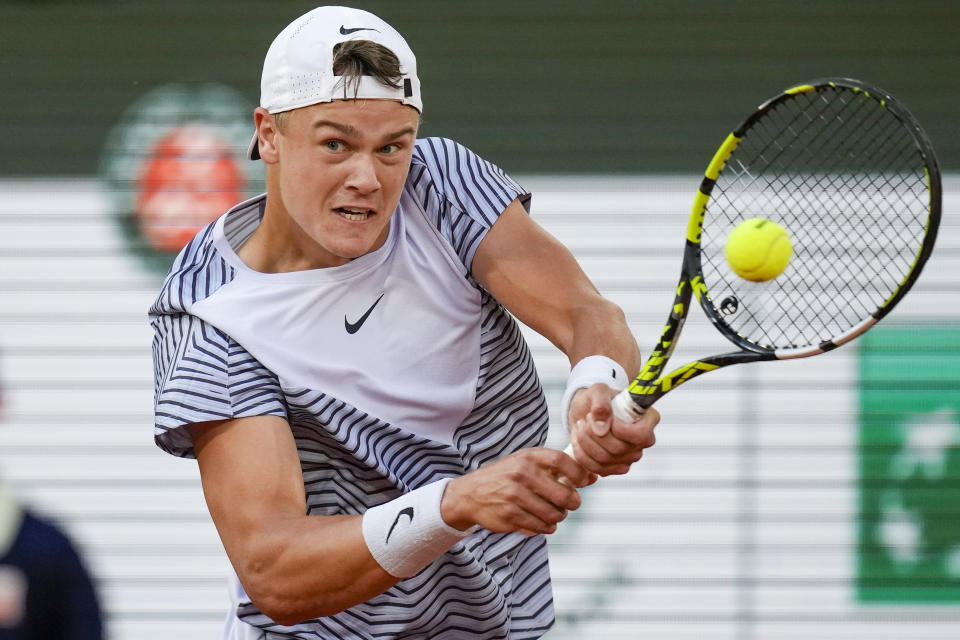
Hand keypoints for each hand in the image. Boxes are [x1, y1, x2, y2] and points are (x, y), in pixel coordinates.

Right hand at [440, 448, 596, 535]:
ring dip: (559, 517)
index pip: (562, 461)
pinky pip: (540, 526)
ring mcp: (514, 495)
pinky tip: (542, 522)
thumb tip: (592, 477)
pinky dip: (546, 527)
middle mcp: (521, 474)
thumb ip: (555, 468)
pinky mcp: (510, 515)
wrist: (470, 494)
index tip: (585, 481)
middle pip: (563, 494)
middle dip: (573, 503)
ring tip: (554, 514)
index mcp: (528, 457)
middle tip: (570, 504)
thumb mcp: (525, 462)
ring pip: (554, 514)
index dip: (579, 473)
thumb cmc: (506, 477)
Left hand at [567, 383, 658, 475]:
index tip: (602, 415)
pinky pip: (597, 469)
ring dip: (585, 442)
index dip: (618, 429)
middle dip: (594, 433)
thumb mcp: (598, 391)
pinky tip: (578, 440)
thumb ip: (601, 404)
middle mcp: (644, 441)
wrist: (588, 412)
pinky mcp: (616, 468)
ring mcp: (631, 457)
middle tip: (585, 419)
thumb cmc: (598, 399)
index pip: (640, 435)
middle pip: (618, 449)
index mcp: (648, 419)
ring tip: (580, 426)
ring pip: (605, 460)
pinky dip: (582, 454)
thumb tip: (601, 428)